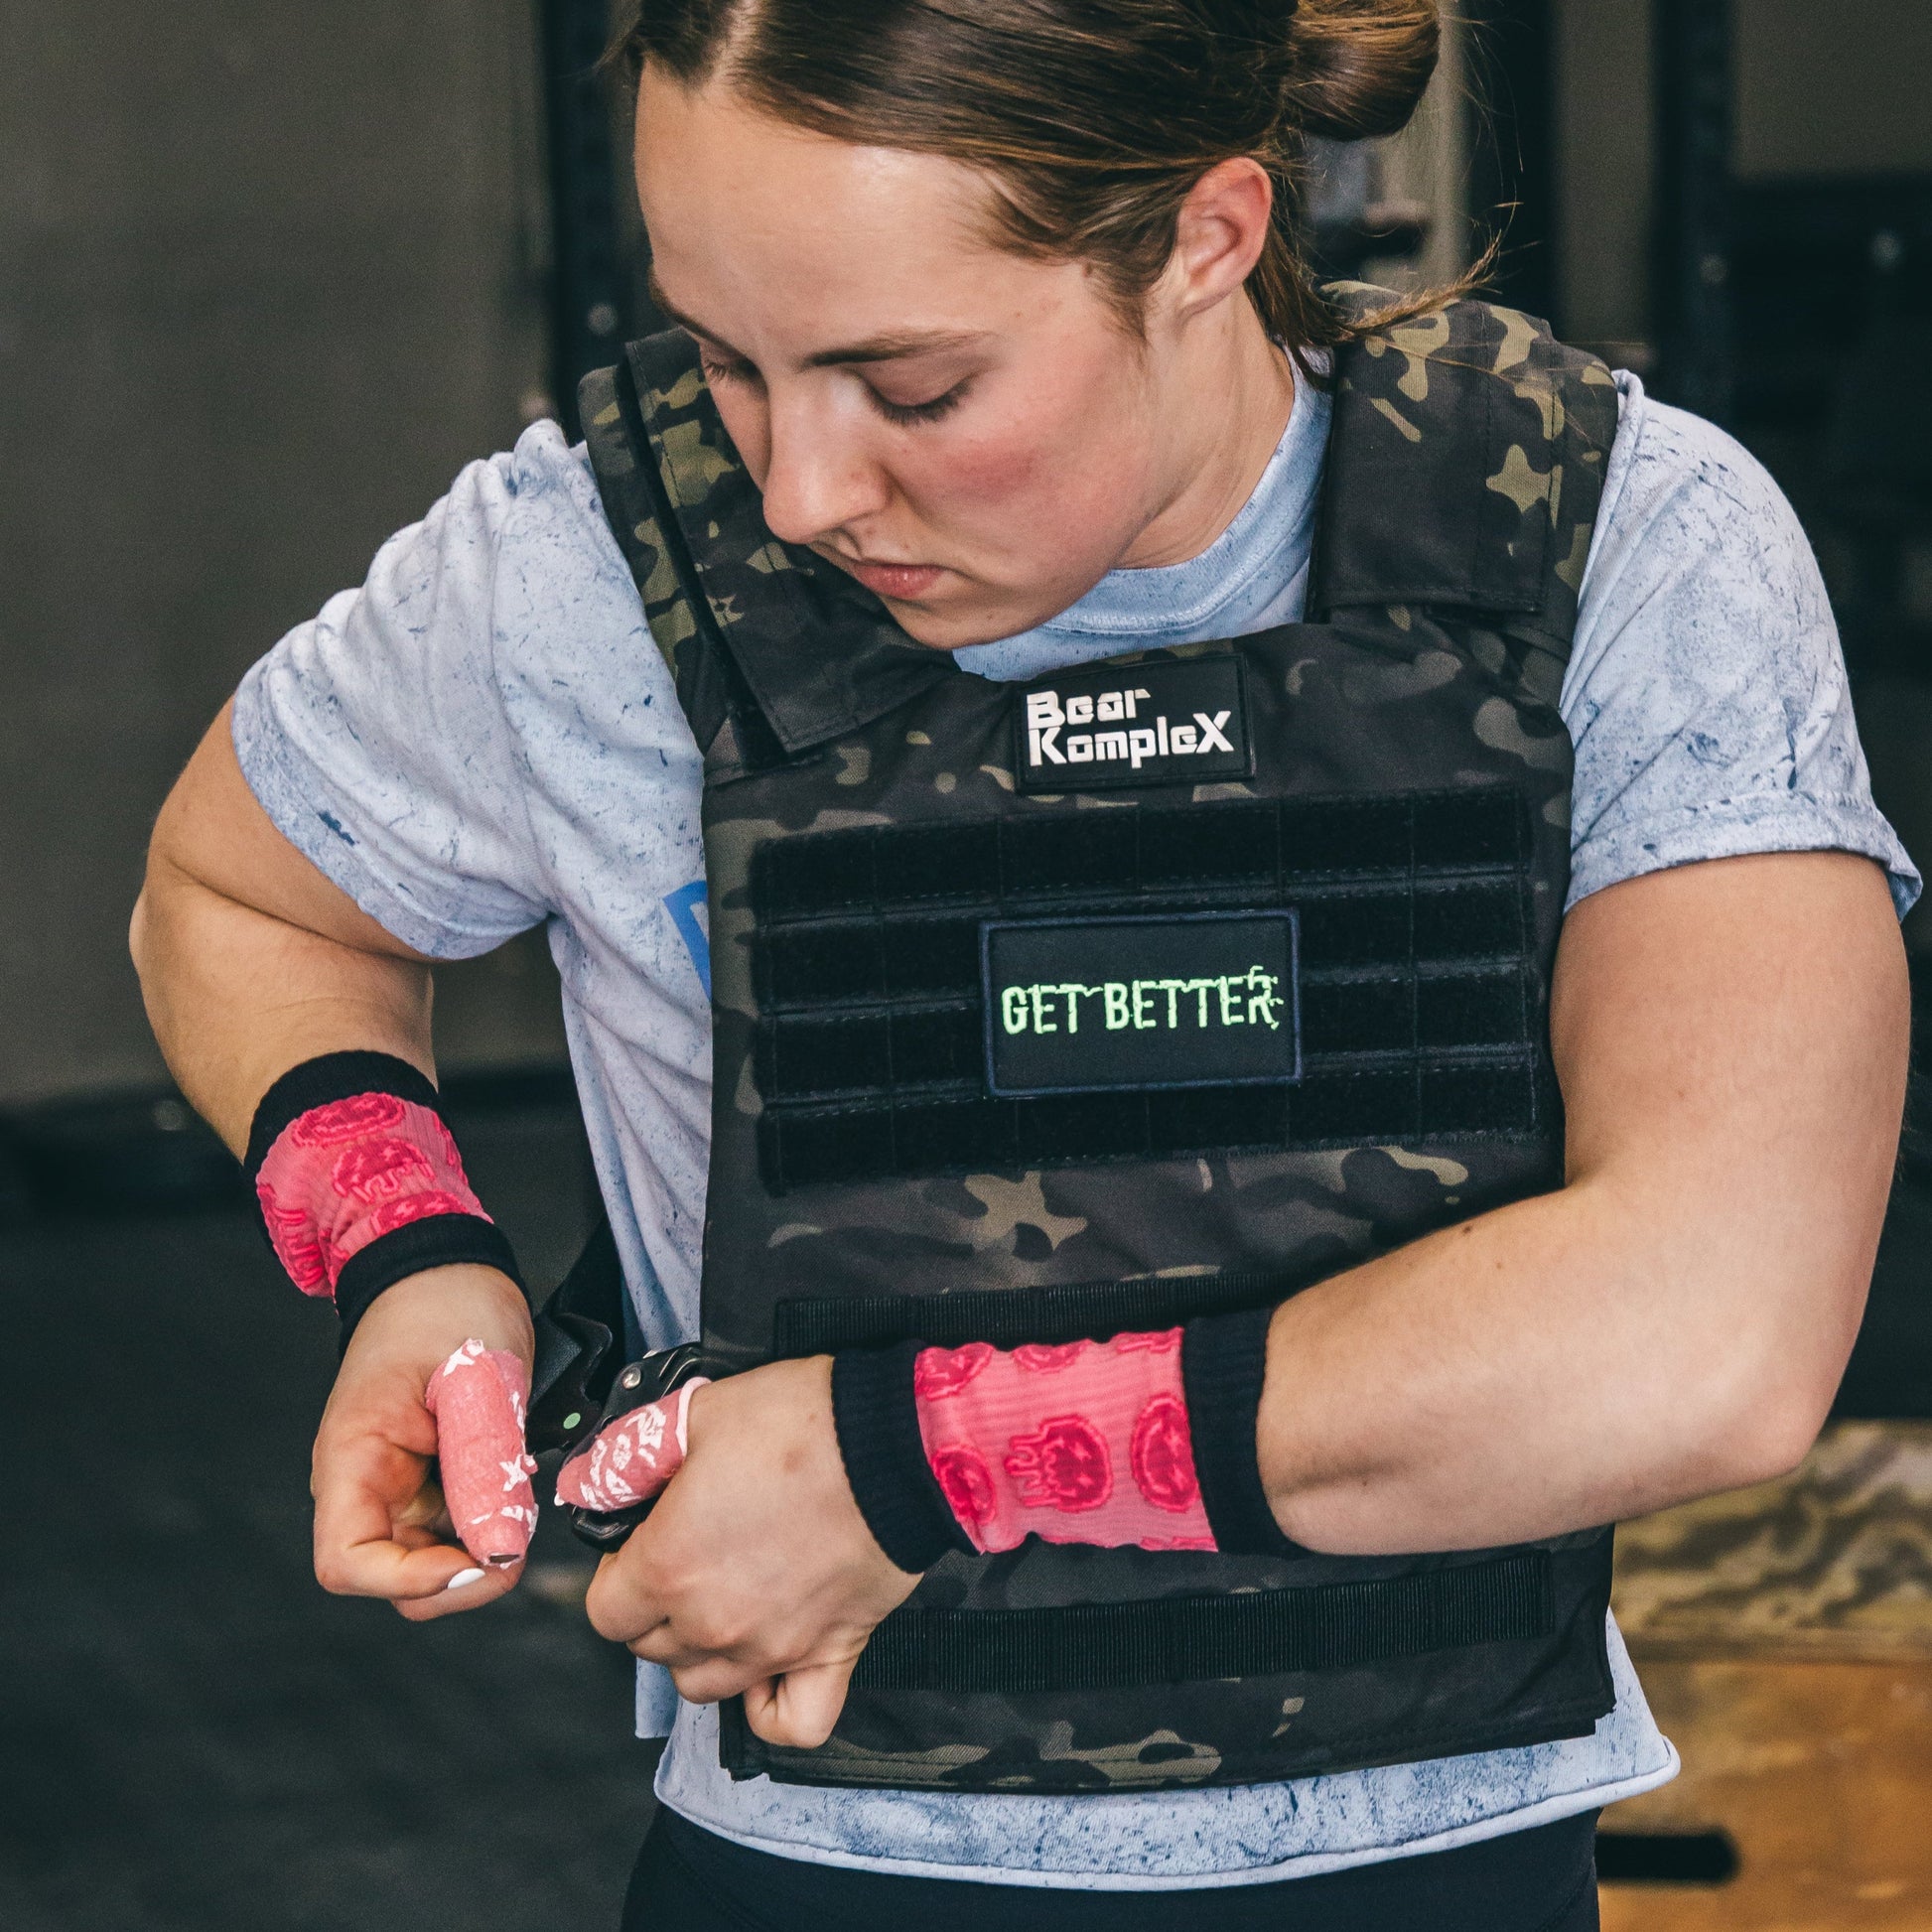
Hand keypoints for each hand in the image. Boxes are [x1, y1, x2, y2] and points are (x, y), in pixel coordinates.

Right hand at [311, 1263, 533, 1622]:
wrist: (446, 1267)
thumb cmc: (445, 1306)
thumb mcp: (475, 1380)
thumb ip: (482, 1466)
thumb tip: (498, 1548)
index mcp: (352, 1460)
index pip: (347, 1563)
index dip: (409, 1580)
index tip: (475, 1560)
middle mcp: (366, 1484)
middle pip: (393, 1578)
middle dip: (458, 1579)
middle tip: (518, 1545)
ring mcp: (399, 1485)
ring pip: (430, 1561)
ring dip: (479, 1554)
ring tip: (521, 1510)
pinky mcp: (432, 1479)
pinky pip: (456, 1528)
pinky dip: (490, 1526)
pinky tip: (515, 1494)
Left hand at [584, 1356, 920, 1747]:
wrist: (896, 1443)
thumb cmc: (804, 1423)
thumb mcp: (701, 1414)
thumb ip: (635, 1453)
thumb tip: (596, 1480)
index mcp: (670, 1566)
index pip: (605, 1612)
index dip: (616, 1575)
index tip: (641, 1544)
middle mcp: (713, 1622)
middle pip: (651, 1648)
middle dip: (656, 1607)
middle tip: (687, 1557)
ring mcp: (772, 1648)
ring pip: (703, 1685)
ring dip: (701, 1650)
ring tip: (724, 1603)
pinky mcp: (830, 1655)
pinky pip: (791, 1721)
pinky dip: (771, 1708)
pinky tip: (768, 1671)